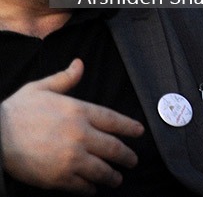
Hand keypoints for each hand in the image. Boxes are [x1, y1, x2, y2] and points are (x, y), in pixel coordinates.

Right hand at [0, 58, 144, 193]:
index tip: (140, 132)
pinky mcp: (58, 177)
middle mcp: (81, 134)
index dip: (129, 127)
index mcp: (80, 111)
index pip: (114, 120)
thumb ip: (64, 79)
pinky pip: (82, 185)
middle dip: (126, 156)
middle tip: (133, 161)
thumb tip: (79, 64)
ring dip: (112, 175)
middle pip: (113, 148)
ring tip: (117, 178)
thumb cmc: (16, 111)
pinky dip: (90, 188)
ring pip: (102, 169)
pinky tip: (93, 189)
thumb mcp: (41, 88)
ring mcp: (71, 157)